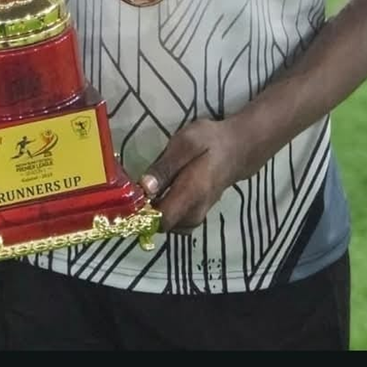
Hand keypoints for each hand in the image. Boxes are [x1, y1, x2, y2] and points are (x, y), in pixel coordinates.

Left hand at [140, 117, 249, 233]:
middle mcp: (195, 212)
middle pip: (162, 225)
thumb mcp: (184, 143)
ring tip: (149, 187)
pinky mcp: (197, 213)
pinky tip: (161, 191)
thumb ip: (165, 167)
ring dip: (154, 210)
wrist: (237, 149)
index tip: (130, 197)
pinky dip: (165, 210)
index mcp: (191, 195)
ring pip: (168, 224)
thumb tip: (145, 188)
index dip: (142, 213)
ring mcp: (197, 216)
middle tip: (137, 188)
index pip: (162, 220)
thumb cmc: (209, 142)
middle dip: (145, 211)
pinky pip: (175, 220)